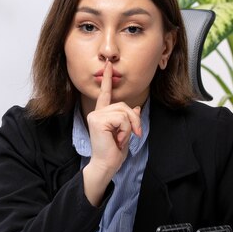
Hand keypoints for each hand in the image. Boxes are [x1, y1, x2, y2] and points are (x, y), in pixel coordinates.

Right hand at [82, 62, 141, 205]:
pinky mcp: (97, 120)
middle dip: (134, 120)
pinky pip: (122, 119)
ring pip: (124, 112)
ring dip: (129, 127)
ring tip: (121, 139)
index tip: (108, 65)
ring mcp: (95, 116)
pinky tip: (118, 139)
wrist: (106, 165)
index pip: (105, 94)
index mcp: (101, 114)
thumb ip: (129, 120)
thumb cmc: (114, 153)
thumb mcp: (126, 134)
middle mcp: (96, 113)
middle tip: (134, 135)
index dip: (108, 80)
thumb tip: (136, 109)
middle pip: (124, 105)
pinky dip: (125, 130)